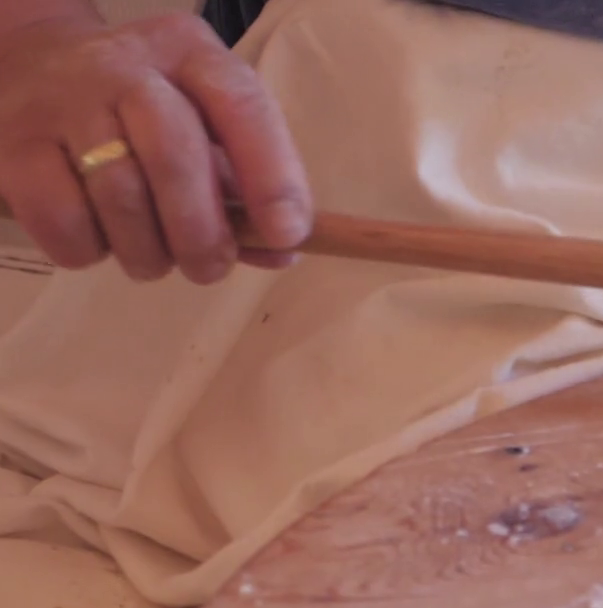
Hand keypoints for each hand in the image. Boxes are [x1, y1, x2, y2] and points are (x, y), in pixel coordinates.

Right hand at [0, 10, 310, 282]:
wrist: (36, 68)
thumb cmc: (145, 114)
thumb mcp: (205, 127)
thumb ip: (246, 187)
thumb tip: (284, 250)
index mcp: (190, 54)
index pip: (241, 105)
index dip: (272, 176)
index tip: (286, 233)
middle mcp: (125, 66)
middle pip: (174, 153)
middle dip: (202, 231)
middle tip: (208, 268)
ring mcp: (63, 101)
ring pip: (117, 193)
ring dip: (148, 251)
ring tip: (154, 259)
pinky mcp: (15, 143)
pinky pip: (60, 217)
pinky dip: (89, 249)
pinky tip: (100, 241)